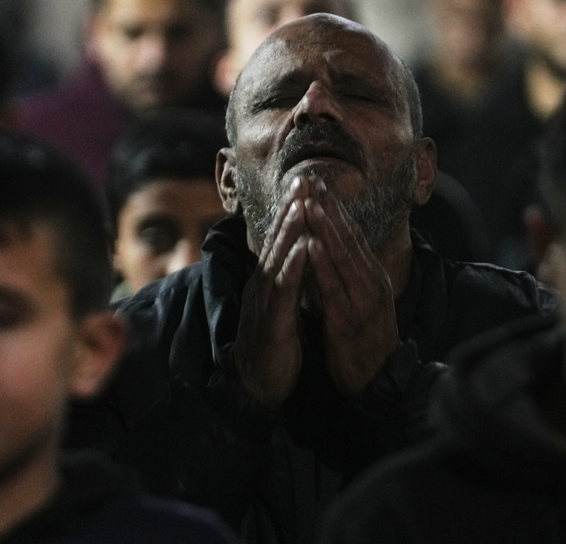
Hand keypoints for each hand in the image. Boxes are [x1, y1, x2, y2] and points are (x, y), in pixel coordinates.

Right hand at [234, 176, 310, 408]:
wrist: (258, 386)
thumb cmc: (274, 343)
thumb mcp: (282, 304)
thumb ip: (288, 277)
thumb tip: (298, 251)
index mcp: (269, 281)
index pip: (281, 240)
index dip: (292, 211)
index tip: (307, 183)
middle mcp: (262, 286)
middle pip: (277, 242)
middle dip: (291, 210)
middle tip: (304, 179)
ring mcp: (264, 304)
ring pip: (277, 261)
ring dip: (290, 232)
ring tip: (303, 206)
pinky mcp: (271, 324)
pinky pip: (283, 293)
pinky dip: (292, 269)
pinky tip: (303, 251)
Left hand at [304, 180, 400, 395]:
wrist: (377, 383)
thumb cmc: (362, 340)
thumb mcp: (355, 300)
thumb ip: (343, 275)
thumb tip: (326, 248)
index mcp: (371, 276)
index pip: (352, 235)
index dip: (334, 208)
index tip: (317, 183)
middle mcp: (371, 283)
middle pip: (348, 239)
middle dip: (328, 208)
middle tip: (312, 180)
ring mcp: (363, 302)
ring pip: (343, 258)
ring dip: (325, 229)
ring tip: (309, 203)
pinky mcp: (350, 322)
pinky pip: (334, 289)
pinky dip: (323, 266)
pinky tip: (311, 247)